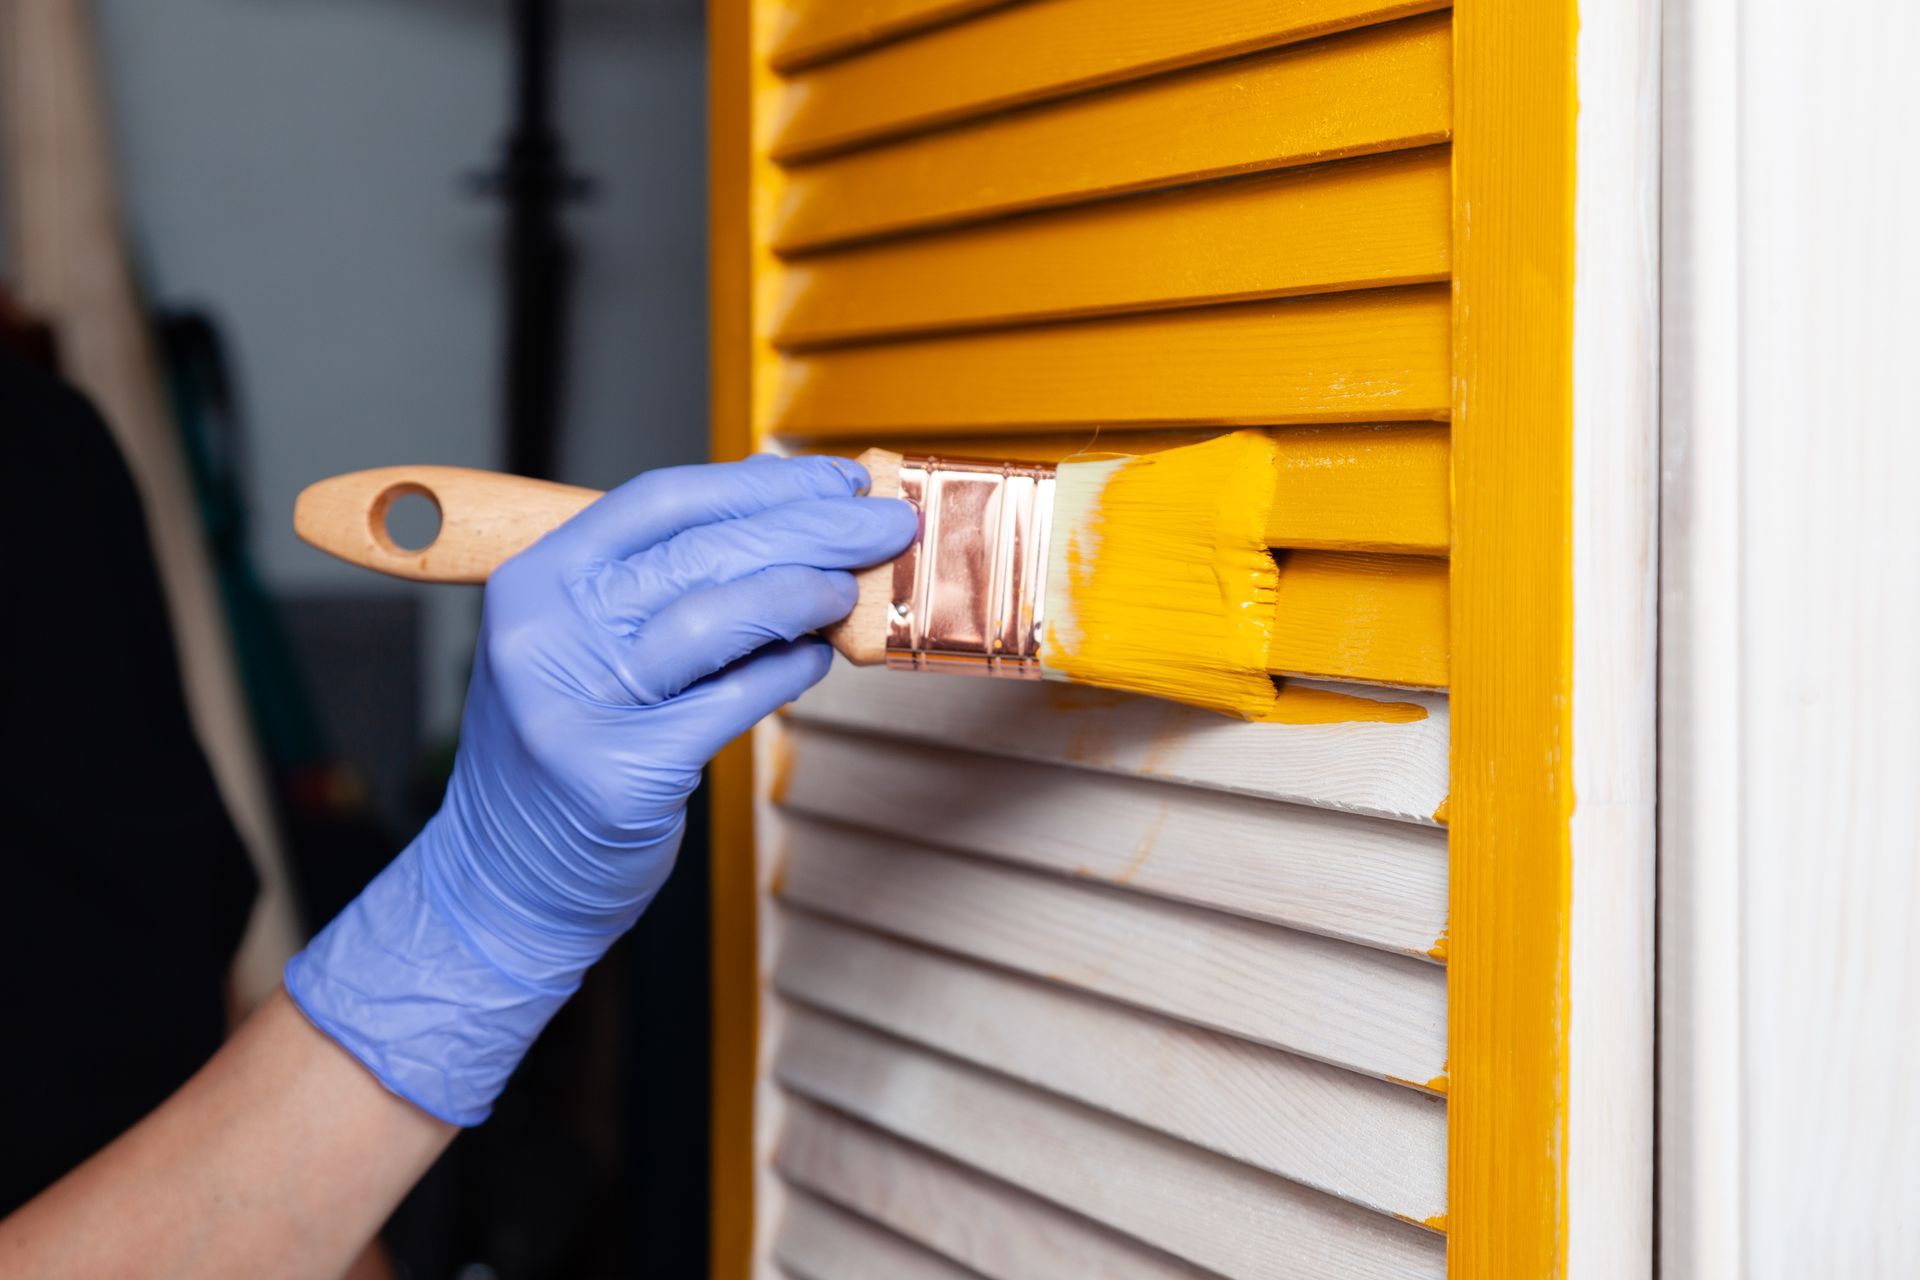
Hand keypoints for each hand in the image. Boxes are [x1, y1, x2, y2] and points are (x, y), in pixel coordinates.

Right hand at [286, 455, 917, 1122]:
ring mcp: (579, 707)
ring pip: (713, 620)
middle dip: (810, 529)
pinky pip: (729, 705)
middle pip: (699, 553)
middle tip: (883, 525)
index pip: (660, 501)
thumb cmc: (565, 745)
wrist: (504, 878)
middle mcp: (545, 635)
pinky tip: (818, 657)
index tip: (836, 481)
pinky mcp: (619, 775)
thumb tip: (777, 499)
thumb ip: (663, 576)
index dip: (762, 484)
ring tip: (850, 586)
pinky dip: (784, 674)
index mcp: (534, 582)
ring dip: (801, 593)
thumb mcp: (583, 641)